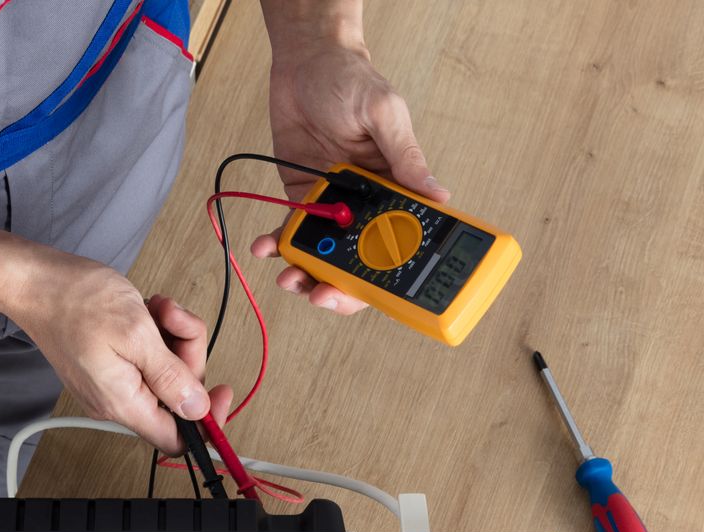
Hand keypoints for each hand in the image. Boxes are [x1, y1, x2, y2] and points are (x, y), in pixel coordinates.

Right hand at [1, 249, 213, 450]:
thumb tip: (198, 409)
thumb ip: (171, 376)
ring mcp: (112, 382)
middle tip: (176, 320)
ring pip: (165, 370)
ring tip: (157, 308)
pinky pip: (147, 356)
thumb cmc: (76, 301)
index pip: (177, 438)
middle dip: (188, 354)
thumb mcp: (137, 333)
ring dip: (172, 336)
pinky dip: (155, 331)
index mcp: (124, 402)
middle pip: (176, 395)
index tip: (222, 391)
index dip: (206, 421)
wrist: (34, 281)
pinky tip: (145, 310)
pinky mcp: (109, 363)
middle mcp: (117, 400)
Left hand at [251, 26, 449, 313]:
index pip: (398, 245)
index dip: (388, 276)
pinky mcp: (303, 198)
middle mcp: (365, 206)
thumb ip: (403, 155)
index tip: (369, 290)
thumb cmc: (351, 80)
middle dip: (339, 287)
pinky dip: (278, 244)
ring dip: (306, 274)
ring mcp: (332, 206)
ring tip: (290, 277)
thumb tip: (437, 194)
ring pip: (322, 256)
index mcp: (394, 190)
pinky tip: (266, 246)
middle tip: (320, 294)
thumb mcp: (384, 112)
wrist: (306, 64)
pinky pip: (292, 231)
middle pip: (358, 264)